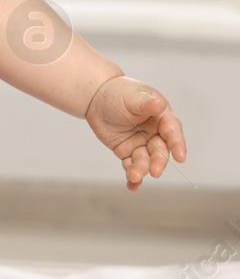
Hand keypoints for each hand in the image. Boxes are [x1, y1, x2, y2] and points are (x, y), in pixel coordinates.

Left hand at [85, 75, 187, 190]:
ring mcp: (142, 144)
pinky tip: (132, 186)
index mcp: (162, 117)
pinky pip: (132, 165)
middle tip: (155, 172)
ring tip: (134, 177)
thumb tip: (159, 104)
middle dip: (159, 162)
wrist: (96, 97)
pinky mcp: (128, 151)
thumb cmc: (119, 92)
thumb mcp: (132, 96)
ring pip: (146, 160)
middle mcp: (156, 133)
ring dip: (142, 170)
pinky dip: (132, 176)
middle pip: (161, 151)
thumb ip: (145, 103)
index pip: (173, 131)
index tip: (180, 157)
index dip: (177, 144)